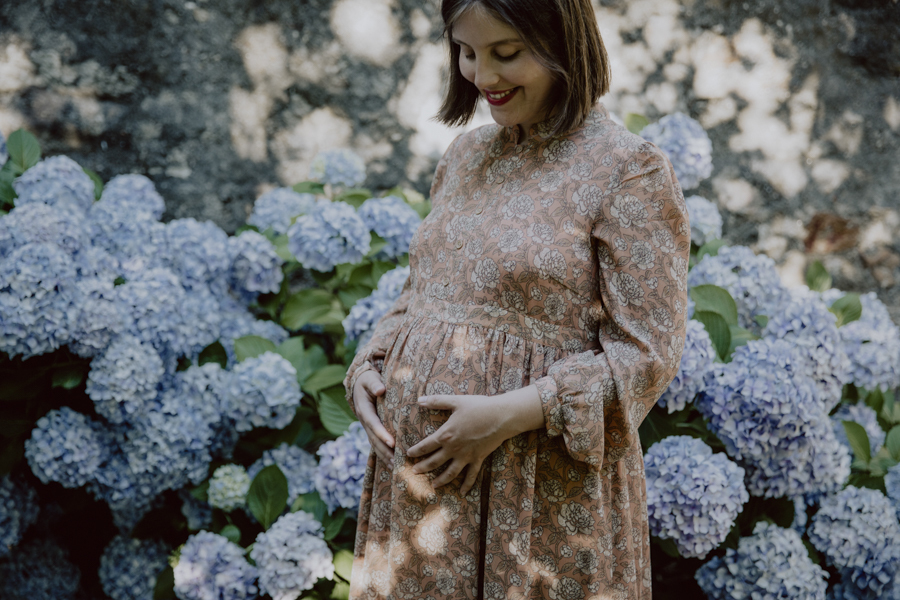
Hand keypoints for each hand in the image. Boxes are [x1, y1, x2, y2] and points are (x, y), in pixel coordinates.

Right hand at [353, 370, 394, 466]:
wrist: (360, 384)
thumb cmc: (368, 380)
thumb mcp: (370, 378)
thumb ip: (374, 384)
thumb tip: (381, 389)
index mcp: (364, 409)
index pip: (373, 424)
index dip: (382, 434)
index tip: (392, 443)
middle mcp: (364, 421)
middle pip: (374, 439)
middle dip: (385, 451)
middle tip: (396, 462)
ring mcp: (367, 427)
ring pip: (375, 445)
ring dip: (385, 457)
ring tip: (396, 468)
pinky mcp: (372, 430)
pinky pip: (377, 444)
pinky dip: (384, 455)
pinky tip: (393, 464)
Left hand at [407, 386, 542, 495]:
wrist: (500, 417)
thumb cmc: (478, 407)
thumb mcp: (455, 401)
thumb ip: (436, 401)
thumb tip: (419, 399)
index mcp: (446, 435)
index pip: (426, 446)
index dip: (416, 451)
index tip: (408, 454)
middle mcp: (454, 449)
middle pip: (434, 461)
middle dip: (423, 467)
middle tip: (414, 472)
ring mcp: (466, 456)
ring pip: (450, 472)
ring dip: (441, 480)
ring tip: (433, 485)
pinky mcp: (478, 459)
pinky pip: (471, 475)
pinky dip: (467, 485)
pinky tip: (463, 492)